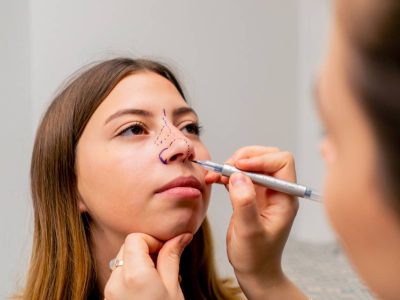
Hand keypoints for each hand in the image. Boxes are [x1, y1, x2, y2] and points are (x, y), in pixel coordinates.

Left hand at [104, 232, 191, 299]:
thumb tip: (181, 236)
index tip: (165, 251)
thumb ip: (172, 258)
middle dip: (145, 250)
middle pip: (127, 247)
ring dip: (138, 263)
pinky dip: (131, 275)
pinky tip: (146, 289)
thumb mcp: (173, 289)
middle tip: (163, 264)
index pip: (135, 238)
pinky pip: (118, 277)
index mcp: (135, 275)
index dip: (152, 241)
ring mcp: (109, 292)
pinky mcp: (108, 299)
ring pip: (122, 261)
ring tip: (155, 279)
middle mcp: (116, 282)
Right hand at [206, 146, 298, 295]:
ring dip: (232, 165)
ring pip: (251, 164)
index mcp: (285, 198)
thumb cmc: (256, 256)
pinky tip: (214, 180)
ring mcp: (264, 192)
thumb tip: (238, 176)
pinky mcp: (250, 195)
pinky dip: (226, 174)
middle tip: (226, 168)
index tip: (239, 167)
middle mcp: (276, 191)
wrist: (254, 271)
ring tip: (216, 175)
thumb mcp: (249, 232)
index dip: (261, 159)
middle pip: (267, 157)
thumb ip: (245, 203)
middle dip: (245, 158)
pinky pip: (240, 176)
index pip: (281, 162)